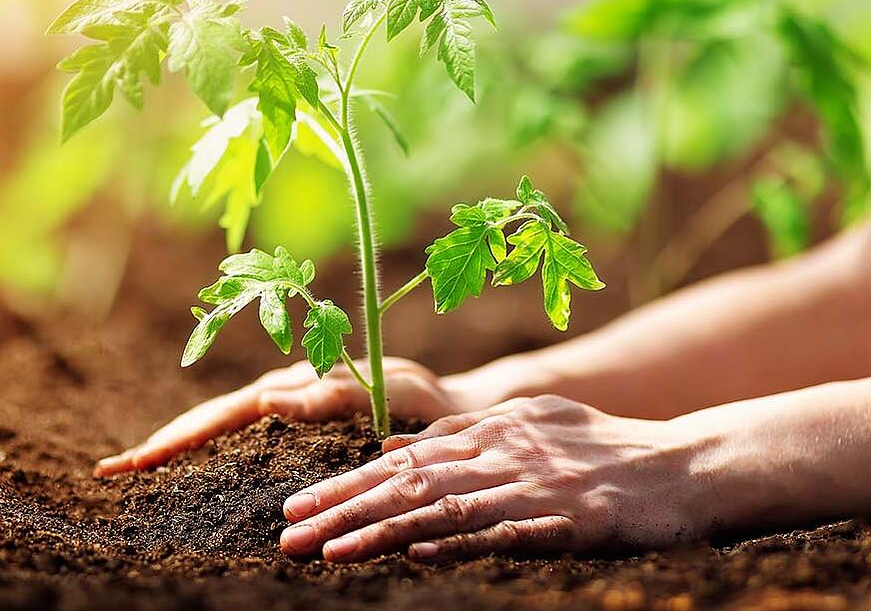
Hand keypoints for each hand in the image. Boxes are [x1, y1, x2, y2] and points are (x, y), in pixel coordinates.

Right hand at [95, 357, 465, 475]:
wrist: (452, 406)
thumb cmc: (426, 401)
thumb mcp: (384, 390)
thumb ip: (330, 394)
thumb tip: (268, 400)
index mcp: (293, 388)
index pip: (220, 416)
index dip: (174, 439)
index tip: (130, 460)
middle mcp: (284, 396)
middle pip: (209, 421)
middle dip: (161, 444)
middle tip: (112, 470)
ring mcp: (288, 409)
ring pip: (221, 430)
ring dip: (179, 446)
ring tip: (137, 468)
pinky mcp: (298, 426)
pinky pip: (243, 441)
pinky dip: (211, 452)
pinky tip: (194, 470)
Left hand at [278, 395, 712, 561]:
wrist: (690, 464)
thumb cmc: (608, 450)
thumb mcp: (530, 426)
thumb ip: (465, 438)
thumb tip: (395, 451)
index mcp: (489, 430)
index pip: (400, 461)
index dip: (344, 484)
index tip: (296, 506)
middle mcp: (500, 452)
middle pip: (405, 482)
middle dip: (341, 508)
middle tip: (288, 531)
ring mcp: (532, 485)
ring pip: (440, 506)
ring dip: (378, 530)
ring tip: (327, 550)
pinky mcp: (568, 520)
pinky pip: (504, 531)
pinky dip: (456, 541)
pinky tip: (416, 552)